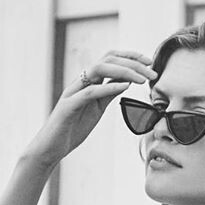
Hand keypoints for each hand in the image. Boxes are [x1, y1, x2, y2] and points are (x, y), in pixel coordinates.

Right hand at [25, 50, 152, 166]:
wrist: (51, 147)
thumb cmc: (73, 128)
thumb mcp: (97, 107)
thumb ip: (108, 93)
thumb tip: (125, 81)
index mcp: (88, 81)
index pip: (110, 59)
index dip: (130, 57)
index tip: (149, 63)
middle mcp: (80, 81)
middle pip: (107, 59)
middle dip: (132, 62)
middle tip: (152, 72)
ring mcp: (73, 91)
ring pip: (99, 68)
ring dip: (124, 71)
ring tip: (142, 79)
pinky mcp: (68, 106)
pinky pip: (90, 92)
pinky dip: (108, 87)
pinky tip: (125, 87)